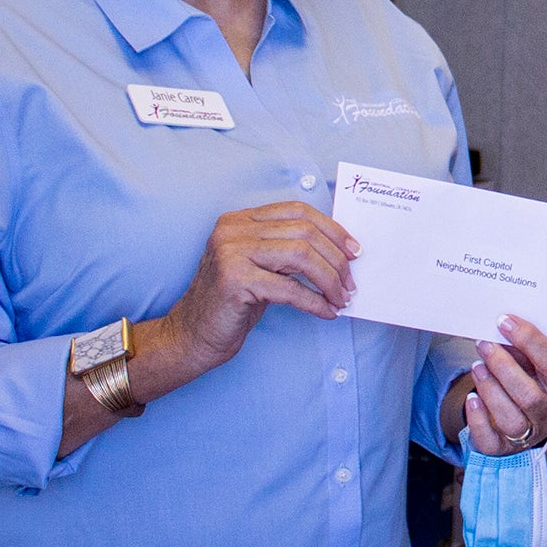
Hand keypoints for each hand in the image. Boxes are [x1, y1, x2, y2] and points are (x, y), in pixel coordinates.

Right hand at [145, 202, 358, 381]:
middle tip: (351, 283)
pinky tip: (327, 312)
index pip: (298, 211)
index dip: (332, 229)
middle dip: (336, 259)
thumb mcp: (262, 265)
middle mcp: (233, 230)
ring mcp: (231, 253)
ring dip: (330, 280)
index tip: (354, 251)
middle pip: (304, 233)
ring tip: (342, 298)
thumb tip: (342, 250)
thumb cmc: (234, 301)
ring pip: (301, 256)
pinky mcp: (234, 281)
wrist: (192, 334)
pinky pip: (290, 289)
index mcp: (240, 219)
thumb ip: (289, 248)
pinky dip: (315, 302)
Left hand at [464, 314, 546, 453]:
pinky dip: (477, 417)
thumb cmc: (528, 388)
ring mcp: (529, 435)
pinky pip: (489, 438)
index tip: (505, 322)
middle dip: (503, 366)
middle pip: (530, 394)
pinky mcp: (503, 449)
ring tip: (478, 367)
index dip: (529, 339)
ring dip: (490, 388)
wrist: (519, 423)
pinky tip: (471, 398)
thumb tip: (503, 328)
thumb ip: (524, 352)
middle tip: (485, 345)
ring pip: (510, 418)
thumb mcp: (535, 369)